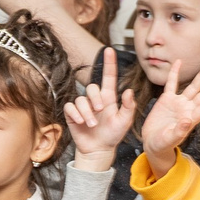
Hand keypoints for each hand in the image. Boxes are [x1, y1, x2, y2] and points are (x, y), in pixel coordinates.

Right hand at [64, 48, 135, 168]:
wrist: (99, 149)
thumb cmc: (113, 134)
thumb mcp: (125, 121)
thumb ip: (128, 106)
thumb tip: (128, 91)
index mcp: (109, 98)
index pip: (109, 77)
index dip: (109, 63)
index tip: (109, 49)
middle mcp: (95, 99)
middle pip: (91, 87)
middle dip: (95, 98)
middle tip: (100, 111)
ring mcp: (83, 106)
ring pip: (81, 99)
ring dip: (86, 112)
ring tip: (92, 123)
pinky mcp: (72, 114)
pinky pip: (70, 107)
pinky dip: (75, 114)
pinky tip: (81, 122)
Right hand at [141, 61, 199, 170]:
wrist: (153, 142)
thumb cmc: (162, 144)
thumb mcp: (169, 140)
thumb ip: (179, 131)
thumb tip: (187, 121)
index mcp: (191, 120)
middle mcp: (188, 109)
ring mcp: (179, 103)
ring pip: (193, 86)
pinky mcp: (167, 99)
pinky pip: (172, 84)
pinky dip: (174, 73)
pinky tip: (178, 62)